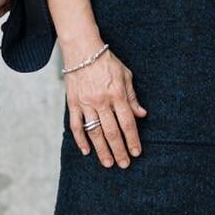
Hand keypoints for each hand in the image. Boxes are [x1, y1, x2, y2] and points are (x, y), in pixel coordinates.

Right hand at [65, 48, 146, 168]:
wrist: (82, 50)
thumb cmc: (107, 62)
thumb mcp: (126, 75)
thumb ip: (132, 97)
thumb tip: (142, 115)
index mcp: (117, 94)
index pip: (127, 123)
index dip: (133, 139)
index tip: (136, 152)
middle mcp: (102, 101)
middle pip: (112, 132)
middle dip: (119, 150)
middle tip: (124, 164)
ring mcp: (86, 104)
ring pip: (95, 132)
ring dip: (102, 150)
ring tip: (108, 163)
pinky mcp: (73, 103)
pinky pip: (76, 125)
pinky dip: (81, 139)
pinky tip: (86, 151)